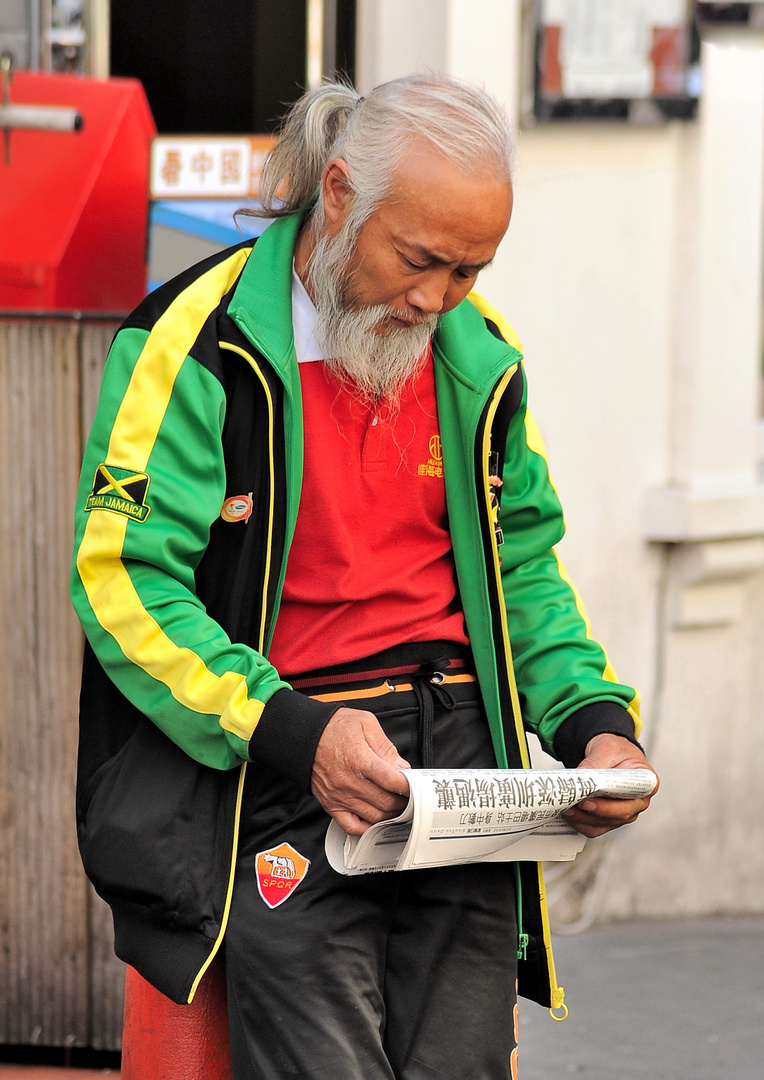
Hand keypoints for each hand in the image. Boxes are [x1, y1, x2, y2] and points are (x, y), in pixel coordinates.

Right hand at [311, 707, 410, 834]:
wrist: (304, 735)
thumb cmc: (334, 728)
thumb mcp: (365, 723)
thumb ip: (386, 746)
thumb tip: (401, 767)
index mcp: (359, 759)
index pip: (392, 781)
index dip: (408, 786)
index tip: (414, 785)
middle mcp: (349, 781)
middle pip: (385, 801)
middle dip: (403, 801)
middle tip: (409, 796)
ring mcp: (339, 796)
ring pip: (373, 816)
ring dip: (389, 814)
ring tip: (396, 805)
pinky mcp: (331, 805)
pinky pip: (351, 826)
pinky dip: (367, 828)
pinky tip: (376, 819)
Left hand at [562, 733, 658, 838]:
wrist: (610, 753)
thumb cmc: (616, 750)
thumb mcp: (608, 748)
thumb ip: (595, 763)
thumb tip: (581, 778)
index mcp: (646, 783)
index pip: (632, 800)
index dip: (610, 805)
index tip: (589, 801)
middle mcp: (638, 802)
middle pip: (617, 816)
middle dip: (592, 812)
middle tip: (573, 804)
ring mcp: (624, 812)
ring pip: (604, 824)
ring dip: (583, 819)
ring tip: (566, 807)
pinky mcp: (610, 818)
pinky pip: (595, 827)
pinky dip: (580, 823)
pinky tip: (569, 813)